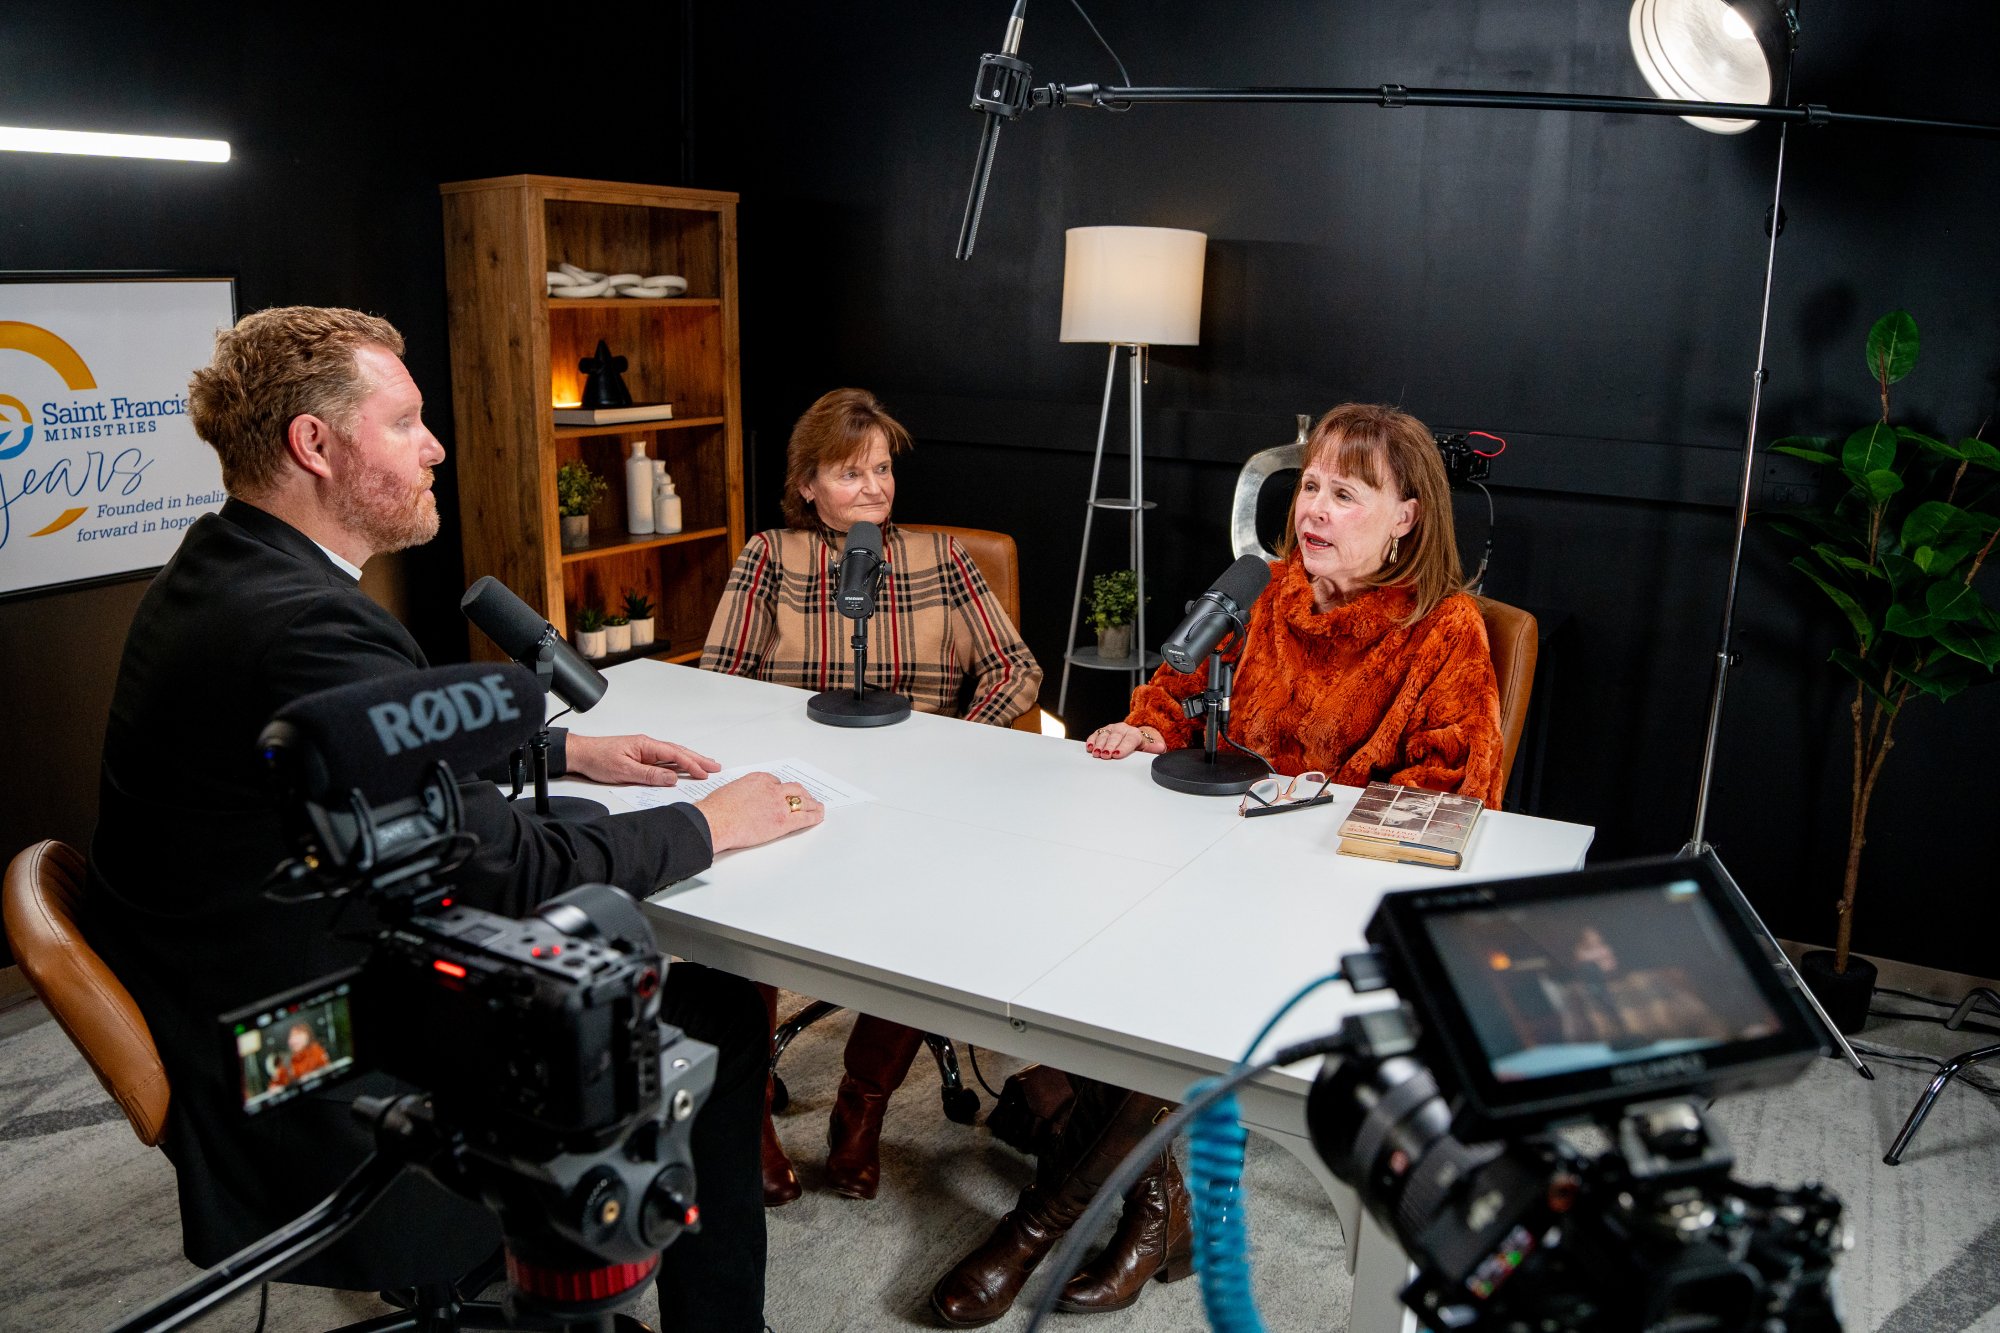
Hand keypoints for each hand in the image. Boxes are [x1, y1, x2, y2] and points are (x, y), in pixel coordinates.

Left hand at [564, 733, 721, 785]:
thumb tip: (672, 778)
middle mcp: (647, 745)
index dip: (691, 765)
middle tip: (715, 766)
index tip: (704, 773)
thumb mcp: (624, 771)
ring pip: (672, 756)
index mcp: (645, 745)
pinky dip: (676, 765)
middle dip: (698, 759)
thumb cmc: (597, 759)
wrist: (580, 754)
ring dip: (689, 761)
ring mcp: (644, 751)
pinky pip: (663, 761)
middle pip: (678, 752)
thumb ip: (649, 775)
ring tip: (705, 766)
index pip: (674, 755)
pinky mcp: (639, 757)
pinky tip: (682, 769)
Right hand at [696, 772, 823, 851]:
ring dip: (811, 803)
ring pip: (802, 800)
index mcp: (758, 779)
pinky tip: (818, 816)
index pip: (776, 782)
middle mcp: (772, 789)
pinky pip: (804, 817)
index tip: (781, 794)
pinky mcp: (783, 821)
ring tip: (816, 806)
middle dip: (800, 793)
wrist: (716, 821)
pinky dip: (814, 816)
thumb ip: (740, 793)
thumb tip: (738, 799)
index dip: (780, 789)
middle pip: (793, 788)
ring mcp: (779, 804)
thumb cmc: (716, 809)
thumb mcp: (729, 791)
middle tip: (805, 797)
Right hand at [1085, 722, 1164, 759]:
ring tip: (1096, 753)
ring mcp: (1112, 729)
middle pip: (1115, 738)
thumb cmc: (1139, 744)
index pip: (1129, 740)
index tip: (1117, 754)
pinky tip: (1089, 747)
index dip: (1122, 748)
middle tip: (1105, 755)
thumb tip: (1160, 747)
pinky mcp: (1103, 731)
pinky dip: (1092, 740)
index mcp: (1134, 734)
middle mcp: (1122, 729)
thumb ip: (1153, 748)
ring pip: (1104, 736)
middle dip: (1109, 747)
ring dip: (1099, 745)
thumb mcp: (1148, 747)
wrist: (1133, 736)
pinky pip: (1096, 734)